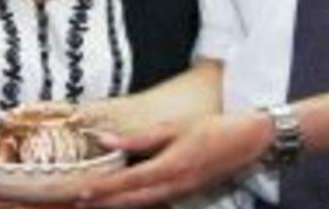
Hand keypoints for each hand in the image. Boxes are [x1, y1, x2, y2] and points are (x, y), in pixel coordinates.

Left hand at [76, 112, 269, 207]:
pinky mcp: (187, 193)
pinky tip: (124, 199)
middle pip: (131, 200)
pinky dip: (136, 202)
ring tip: (94, 202)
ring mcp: (182, 193)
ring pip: (142, 204)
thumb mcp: (174, 128)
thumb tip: (105, 139)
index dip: (103, 189)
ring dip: (117, 205)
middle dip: (104, 203)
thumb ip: (139, 138)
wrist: (250, 141)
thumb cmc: (213, 128)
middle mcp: (174, 186)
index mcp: (170, 167)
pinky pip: (156, 201)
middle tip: (77, 201)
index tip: (81, 192)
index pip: (127, 182)